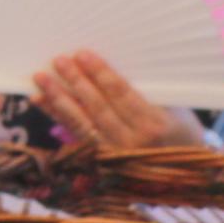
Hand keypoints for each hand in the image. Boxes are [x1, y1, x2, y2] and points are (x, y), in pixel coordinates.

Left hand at [27, 49, 205, 153]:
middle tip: (59, 60)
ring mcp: (114, 152)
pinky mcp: (100, 158)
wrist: (183, 168)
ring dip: (58, 98)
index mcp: (155, 124)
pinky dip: (56, 115)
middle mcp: (133, 141)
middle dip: (76, 81)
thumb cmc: (179, 128)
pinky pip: (74, 133)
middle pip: (98, 106)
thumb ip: (145, 91)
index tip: (83, 54)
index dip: (101, 73)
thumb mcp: (173, 108)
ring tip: (41, 78)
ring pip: (81, 121)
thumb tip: (109, 65)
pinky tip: (40, 99)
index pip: (121, 94)